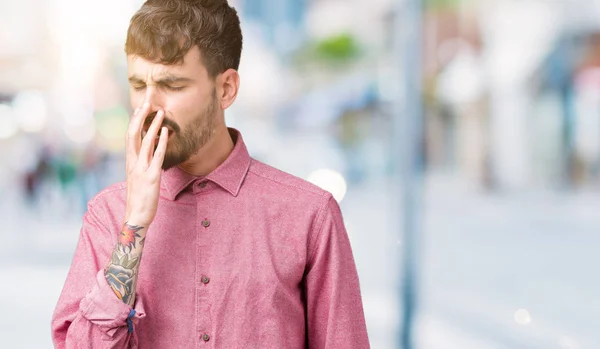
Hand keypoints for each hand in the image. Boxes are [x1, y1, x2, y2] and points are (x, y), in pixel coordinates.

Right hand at [123, 102, 168, 225]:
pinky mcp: (152, 176)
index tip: (140, 107)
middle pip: (134, 134)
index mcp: (129, 162)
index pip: (130, 136)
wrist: (136, 216)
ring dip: (153, 125)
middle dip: (140, 117)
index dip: (134, 121)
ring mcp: (141, 169)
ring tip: (160, 111)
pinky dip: (162, 142)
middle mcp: (133, 162)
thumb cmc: (139, 197)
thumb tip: (149, 150)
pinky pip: (157, 156)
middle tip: (148, 102)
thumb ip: (141, 163)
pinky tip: (167, 132)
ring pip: (145, 141)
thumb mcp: (137, 177)